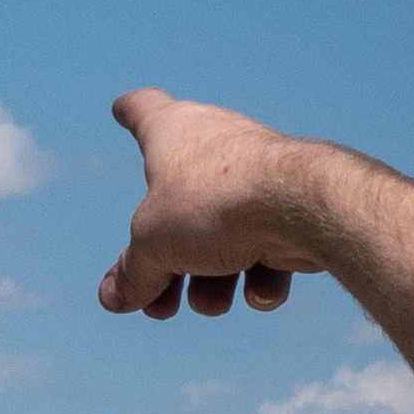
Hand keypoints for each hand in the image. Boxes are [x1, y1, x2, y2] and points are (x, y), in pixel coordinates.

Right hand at [95, 88, 308, 320]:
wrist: (300, 207)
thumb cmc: (213, 204)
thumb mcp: (153, 245)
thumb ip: (132, 272)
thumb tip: (112, 299)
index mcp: (171, 131)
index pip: (143, 111)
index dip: (130, 112)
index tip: (121, 109)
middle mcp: (215, 143)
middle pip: (178, 206)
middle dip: (166, 262)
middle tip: (156, 304)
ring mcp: (255, 174)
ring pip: (223, 236)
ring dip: (212, 281)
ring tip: (211, 304)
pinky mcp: (291, 206)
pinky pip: (266, 249)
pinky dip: (260, 277)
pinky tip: (259, 292)